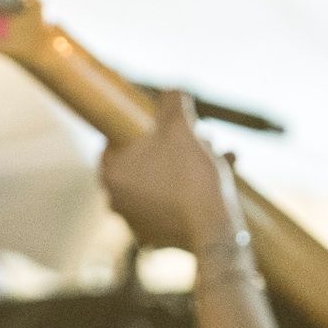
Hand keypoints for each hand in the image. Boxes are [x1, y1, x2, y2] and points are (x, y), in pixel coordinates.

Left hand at [100, 91, 246, 253]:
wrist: (213, 231)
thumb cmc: (191, 177)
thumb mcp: (181, 128)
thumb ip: (173, 102)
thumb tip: (173, 90)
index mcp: (110, 171)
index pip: (117, 138)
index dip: (146, 126)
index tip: (170, 124)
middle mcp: (114, 198)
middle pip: (144, 160)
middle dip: (174, 146)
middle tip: (203, 138)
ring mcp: (133, 221)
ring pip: (161, 182)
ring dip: (186, 167)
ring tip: (218, 157)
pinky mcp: (154, 237)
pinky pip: (171, 205)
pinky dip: (189, 192)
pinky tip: (217, 182)